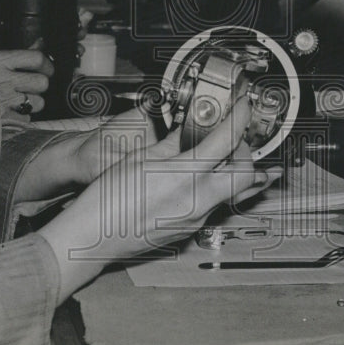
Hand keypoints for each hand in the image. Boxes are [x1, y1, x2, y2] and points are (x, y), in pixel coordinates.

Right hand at [0, 46, 53, 120]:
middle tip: (29, 87)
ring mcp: (3, 101)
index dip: (47, 65)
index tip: (47, 69)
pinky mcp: (3, 121)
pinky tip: (10, 113)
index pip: (36, 58)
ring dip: (31, 104)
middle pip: (42, 82)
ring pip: (37, 103)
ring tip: (17, 101)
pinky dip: (21, 118)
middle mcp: (2, 80)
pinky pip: (26, 119)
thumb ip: (18, 54)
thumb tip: (41, 43)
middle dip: (39, 87)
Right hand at [39, 96, 280, 299]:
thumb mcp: (142, 158)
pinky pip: (216, 206)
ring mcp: (198, 219)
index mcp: (186, 176)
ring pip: (235, 193)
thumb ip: (173, 143)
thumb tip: (189, 130)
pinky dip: (215, 189)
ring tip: (221, 158)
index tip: (244, 107)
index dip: (240, 118)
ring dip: (233, 172)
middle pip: (248, 174)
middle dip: (246, 153)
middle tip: (233, 139)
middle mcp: (199, 200)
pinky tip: (199, 180)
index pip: (227, 141)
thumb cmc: (110, 199)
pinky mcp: (191, 231)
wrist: (95, 237)